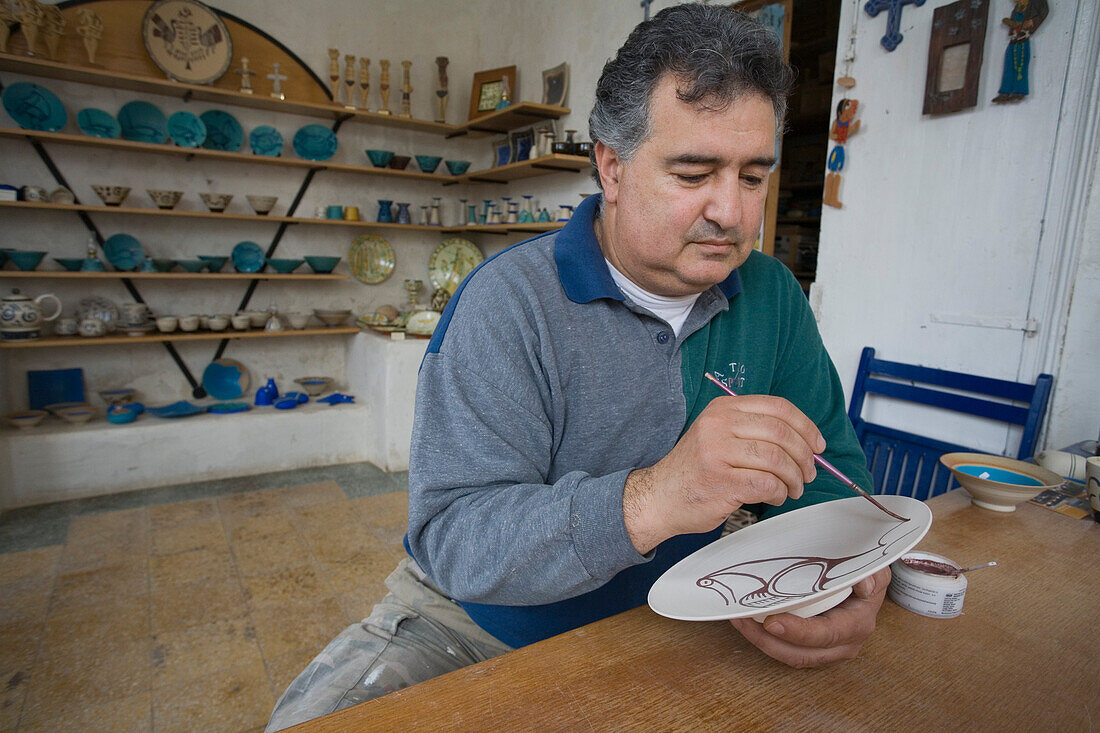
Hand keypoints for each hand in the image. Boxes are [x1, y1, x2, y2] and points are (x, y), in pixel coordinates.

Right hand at [623, 395, 823, 553]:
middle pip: (781, 432)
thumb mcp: (718, 436)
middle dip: (804, 456)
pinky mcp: (720, 481)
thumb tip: (805, 443)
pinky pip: (766, 484)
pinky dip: (779, 493)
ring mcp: (717, 452)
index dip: (805, 426)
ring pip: (777, 459)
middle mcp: (718, 424)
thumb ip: (754, 431)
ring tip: (792, 489)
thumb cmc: (695, 471)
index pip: (777, 407)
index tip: (817, 444)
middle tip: (808, 473)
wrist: (659, 497)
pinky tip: (775, 497)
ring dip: (793, 478)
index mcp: (723, 409)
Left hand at [728, 566, 891, 667]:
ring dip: (760, 641)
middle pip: (801, 654)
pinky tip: (746, 622)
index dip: (798, 632)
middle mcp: (843, 644)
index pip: (825, 635)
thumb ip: (871, 574)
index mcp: (857, 625)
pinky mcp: (812, 649)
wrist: (865, 585)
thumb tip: (865, 584)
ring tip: (739, 619)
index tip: (772, 622)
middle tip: (744, 620)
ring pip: (790, 656)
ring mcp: (827, 651)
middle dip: (768, 641)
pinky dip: (764, 639)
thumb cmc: (866, 576)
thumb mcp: (875, 569)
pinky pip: (786, 650)